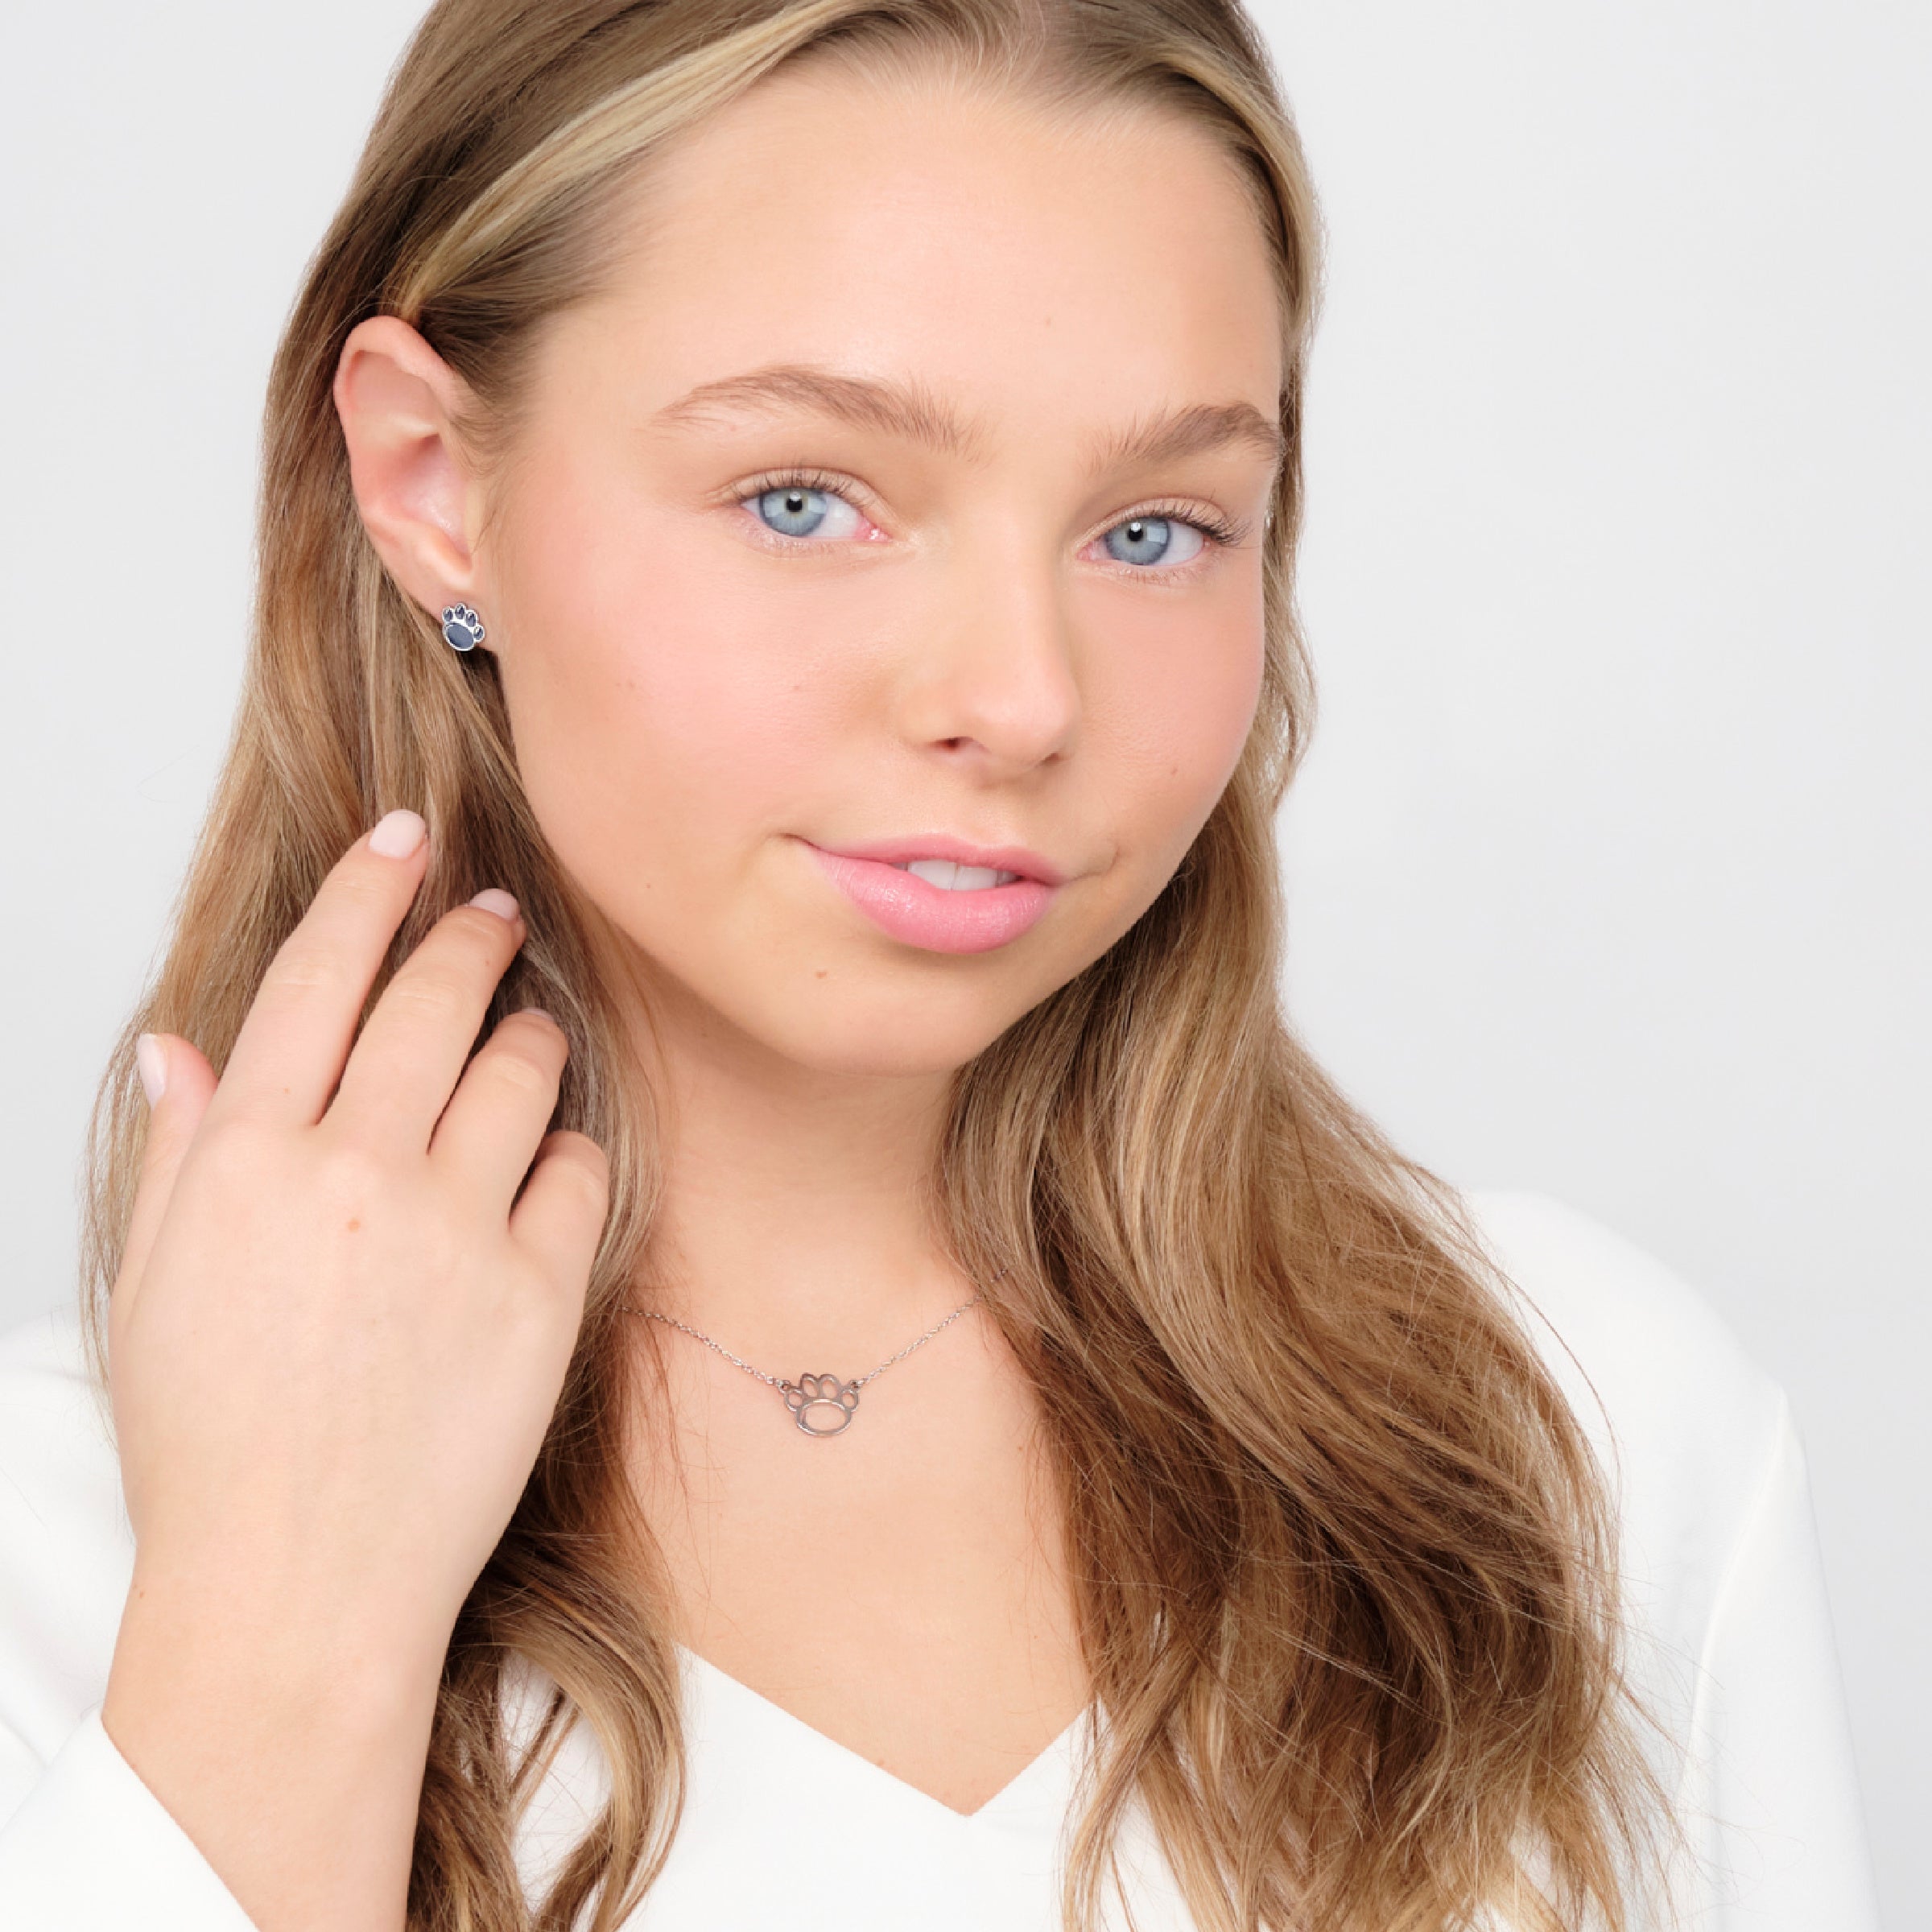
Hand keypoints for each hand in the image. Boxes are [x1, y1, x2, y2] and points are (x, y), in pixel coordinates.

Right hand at [99, 808, 609, 1931]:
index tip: (404, 838)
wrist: (295, 1589)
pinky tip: (549, 1163)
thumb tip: (184, 1050)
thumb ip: (180, 1154)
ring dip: (530, 1032)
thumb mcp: (152, 1291)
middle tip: (494, 909)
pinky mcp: (538, 1292)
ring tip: (527, 1031)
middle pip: (434, 999)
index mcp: (245, 1158)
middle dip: (471, 933)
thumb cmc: (214, 1450)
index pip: (316, 977)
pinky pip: (577, 1172)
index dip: (367, 889)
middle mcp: (352, 1171)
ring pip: (521, 1068)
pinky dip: (568, 1150)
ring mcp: (453, 1228)